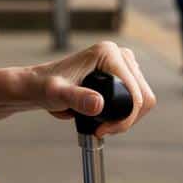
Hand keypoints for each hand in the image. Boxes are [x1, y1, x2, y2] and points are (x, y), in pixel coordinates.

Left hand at [24, 41, 155, 137]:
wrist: (39, 86)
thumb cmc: (45, 87)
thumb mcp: (57, 95)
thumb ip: (76, 99)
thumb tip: (98, 104)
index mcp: (108, 53)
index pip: (135, 93)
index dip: (125, 117)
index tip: (103, 130)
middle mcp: (119, 54)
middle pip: (143, 96)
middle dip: (126, 119)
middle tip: (103, 130)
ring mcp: (123, 64)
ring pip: (142, 99)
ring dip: (126, 117)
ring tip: (103, 125)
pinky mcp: (122, 74)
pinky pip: (136, 99)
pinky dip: (125, 113)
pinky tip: (106, 117)